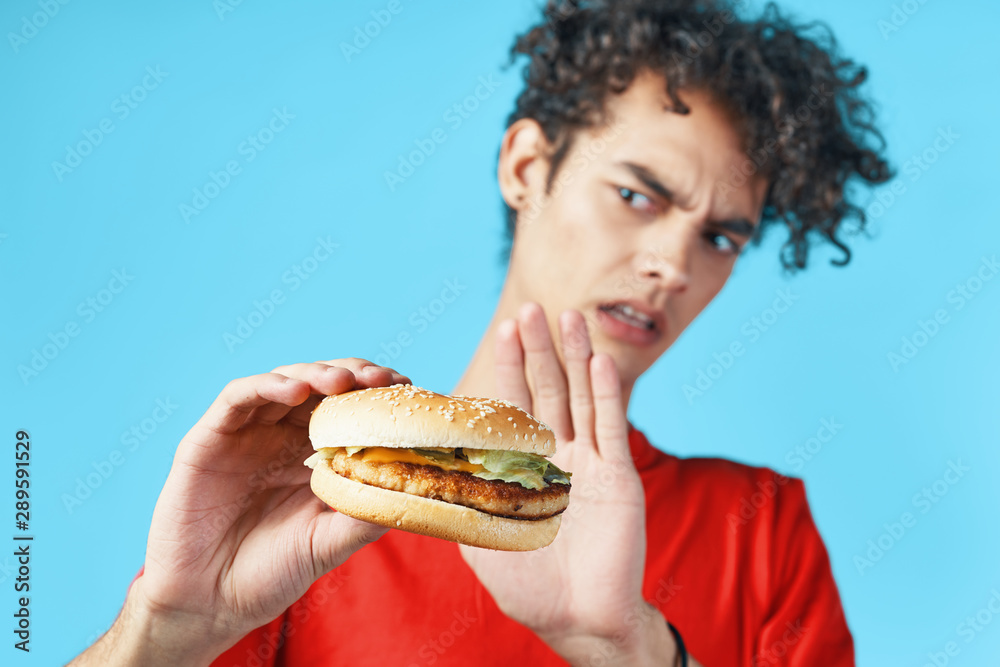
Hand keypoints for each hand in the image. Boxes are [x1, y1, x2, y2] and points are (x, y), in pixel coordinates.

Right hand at [71, 359, 408, 665]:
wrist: (208, 603)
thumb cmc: (270, 573)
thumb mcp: (328, 543)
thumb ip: (364, 516)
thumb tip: (414, 493)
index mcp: (313, 453)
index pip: (350, 408)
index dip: (377, 395)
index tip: (408, 389)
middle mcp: (282, 435)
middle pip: (322, 386)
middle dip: (355, 376)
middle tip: (381, 380)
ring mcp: (246, 433)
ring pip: (284, 381)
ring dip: (316, 374)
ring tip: (342, 381)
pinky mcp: (209, 438)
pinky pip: (238, 398)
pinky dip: (268, 386)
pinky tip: (295, 389)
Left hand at [459, 304, 676, 664]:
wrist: (577, 618)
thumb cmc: (527, 585)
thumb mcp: (478, 537)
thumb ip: (456, 500)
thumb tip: (415, 473)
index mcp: (524, 466)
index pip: (514, 405)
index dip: (509, 367)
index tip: (501, 328)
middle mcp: (558, 456)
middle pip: (548, 390)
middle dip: (538, 349)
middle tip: (528, 308)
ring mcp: (589, 463)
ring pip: (582, 398)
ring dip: (575, 357)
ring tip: (568, 317)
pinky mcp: (618, 477)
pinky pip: (610, 428)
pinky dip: (607, 393)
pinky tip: (600, 362)